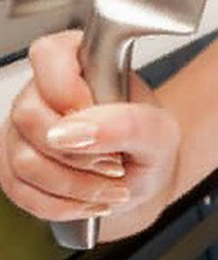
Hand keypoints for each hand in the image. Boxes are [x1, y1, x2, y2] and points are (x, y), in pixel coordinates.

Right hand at [0, 30, 179, 225]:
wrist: (143, 176)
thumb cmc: (150, 143)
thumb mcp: (160, 131)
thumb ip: (127, 122)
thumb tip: (74, 130)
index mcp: (79, 60)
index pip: (49, 55)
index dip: (70, 92)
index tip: (101, 117)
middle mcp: (40, 91)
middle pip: (29, 117)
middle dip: (79, 152)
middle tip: (116, 162)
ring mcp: (20, 131)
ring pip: (24, 161)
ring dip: (76, 184)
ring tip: (112, 185)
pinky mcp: (12, 169)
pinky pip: (21, 192)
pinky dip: (63, 205)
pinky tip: (91, 199)